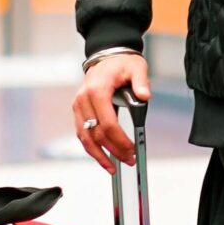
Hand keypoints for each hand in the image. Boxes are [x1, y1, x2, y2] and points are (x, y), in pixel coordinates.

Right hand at [72, 54, 150, 171]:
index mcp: (97, 90)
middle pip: (96, 134)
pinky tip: (102, 157)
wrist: (106, 57)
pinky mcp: (79, 111)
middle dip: (113, 151)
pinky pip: (82, 133)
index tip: (131, 149)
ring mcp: (79, 106)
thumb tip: (145, 95)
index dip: (120, 140)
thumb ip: (141, 81)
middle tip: (128, 160)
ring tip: (112, 167)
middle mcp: (84, 99)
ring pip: (85, 138)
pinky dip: (91, 148)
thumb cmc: (120, 63)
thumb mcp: (136, 67)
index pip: (107, 123)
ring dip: (98, 155)